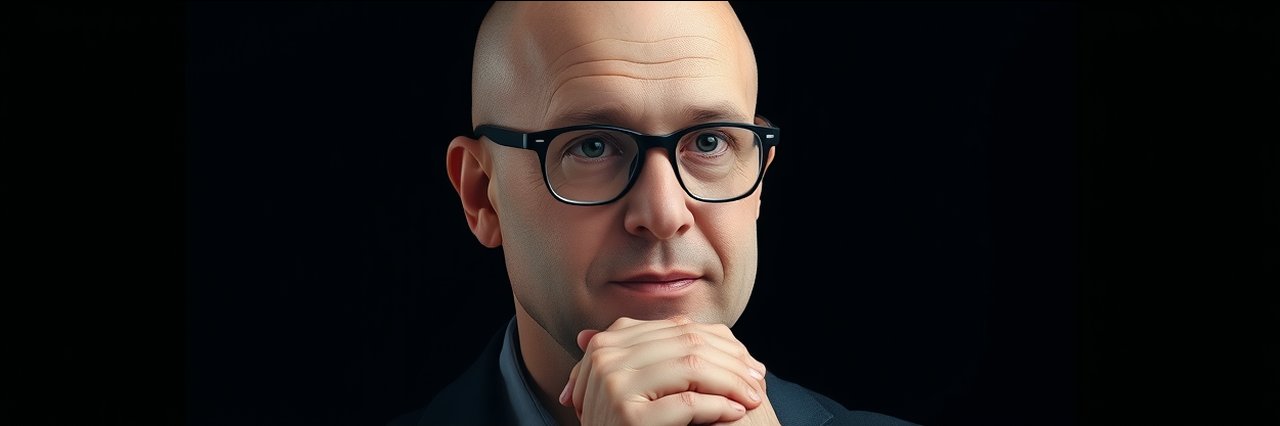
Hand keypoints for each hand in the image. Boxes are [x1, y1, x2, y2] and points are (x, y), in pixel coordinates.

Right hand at [558, 317, 771, 424]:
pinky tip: (735, 411)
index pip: (677, 330)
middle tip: (758, 378)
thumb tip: (725, 334)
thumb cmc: (630, 420)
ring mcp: (613, 385)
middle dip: (731, 361)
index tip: (747, 361)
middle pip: (688, 345)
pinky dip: (718, 407)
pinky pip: (686, 403)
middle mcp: (606, 357)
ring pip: (691, 369)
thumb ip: (669, 352)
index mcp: (609, 341)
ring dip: (731, 382)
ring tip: (752, 396)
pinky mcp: (628, 417)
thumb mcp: (641, 379)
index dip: (719, 343)